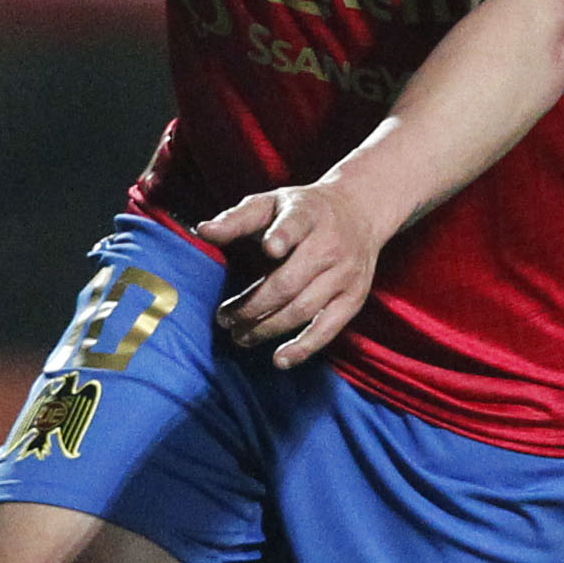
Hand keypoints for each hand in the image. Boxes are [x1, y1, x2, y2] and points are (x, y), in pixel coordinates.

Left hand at [196, 177, 394, 366]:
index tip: (269, 248)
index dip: (283, 235)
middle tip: (225, 319)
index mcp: (308, 213)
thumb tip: (203, 231)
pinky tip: (280, 359)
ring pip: (303, 308)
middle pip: (290, 281)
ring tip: (240, 336)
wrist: (360, 211)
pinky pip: (328, 328)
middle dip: (253, 305)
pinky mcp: (354, 297)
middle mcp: (331, 244)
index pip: (296, 224)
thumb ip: (237, 219)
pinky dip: (304, 347)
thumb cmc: (303, 210)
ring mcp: (345, 273)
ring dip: (267, 327)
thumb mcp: (272, 203)